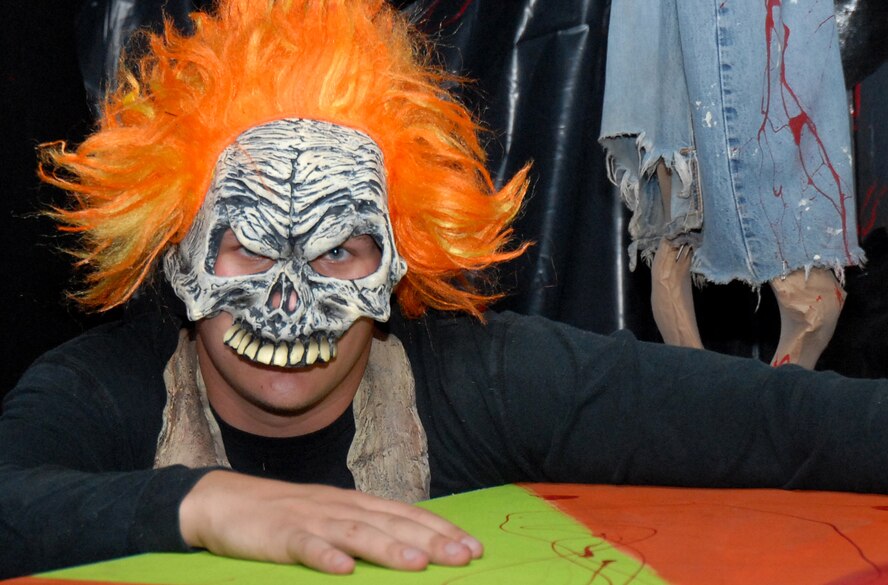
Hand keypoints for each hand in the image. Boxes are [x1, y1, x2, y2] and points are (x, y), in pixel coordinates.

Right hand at [179, 470, 482, 573]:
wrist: (225, 500)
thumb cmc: (285, 513)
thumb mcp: (331, 516)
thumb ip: (365, 527)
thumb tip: (408, 542)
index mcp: (355, 504)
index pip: (406, 514)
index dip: (440, 529)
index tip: (473, 546)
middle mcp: (340, 507)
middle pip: (391, 522)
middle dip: (431, 539)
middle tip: (465, 555)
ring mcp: (310, 520)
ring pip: (356, 534)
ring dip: (389, 547)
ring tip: (418, 563)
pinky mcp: (280, 536)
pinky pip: (305, 547)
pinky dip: (325, 557)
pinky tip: (344, 571)